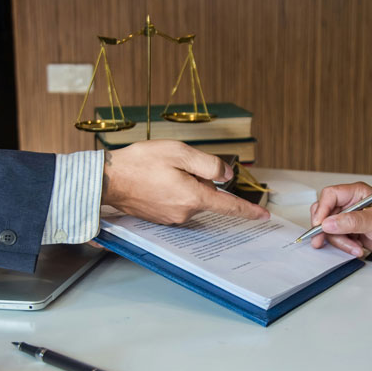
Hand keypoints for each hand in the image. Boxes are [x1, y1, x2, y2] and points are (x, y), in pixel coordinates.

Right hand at [101, 140, 269, 224]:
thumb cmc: (140, 163)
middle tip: (175, 166)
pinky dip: (173, 191)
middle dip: (199, 180)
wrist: (107, 179)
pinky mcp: (161, 218)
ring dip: (184, 185)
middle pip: (207, 196)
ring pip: (191, 199)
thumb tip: (226, 175)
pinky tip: (156, 182)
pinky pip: (177, 203)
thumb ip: (208, 164)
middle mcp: (185, 213)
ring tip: (160, 173)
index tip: (264, 217)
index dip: (248, 211)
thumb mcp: (180, 152)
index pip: (229, 206)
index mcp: (194, 197)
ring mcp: (172, 218)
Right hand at [310, 182, 371, 258]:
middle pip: (325, 213)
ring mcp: (351, 219)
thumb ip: (351, 222)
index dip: (322, 210)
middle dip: (324, 228)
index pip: (330, 196)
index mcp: (356, 193)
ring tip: (354, 247)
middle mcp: (351, 204)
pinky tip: (357, 249)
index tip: (320, 225)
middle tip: (321, 240)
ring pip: (330, 229)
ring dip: (339, 241)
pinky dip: (344, 246)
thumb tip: (328, 223)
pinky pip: (338, 239)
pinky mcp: (353, 233)